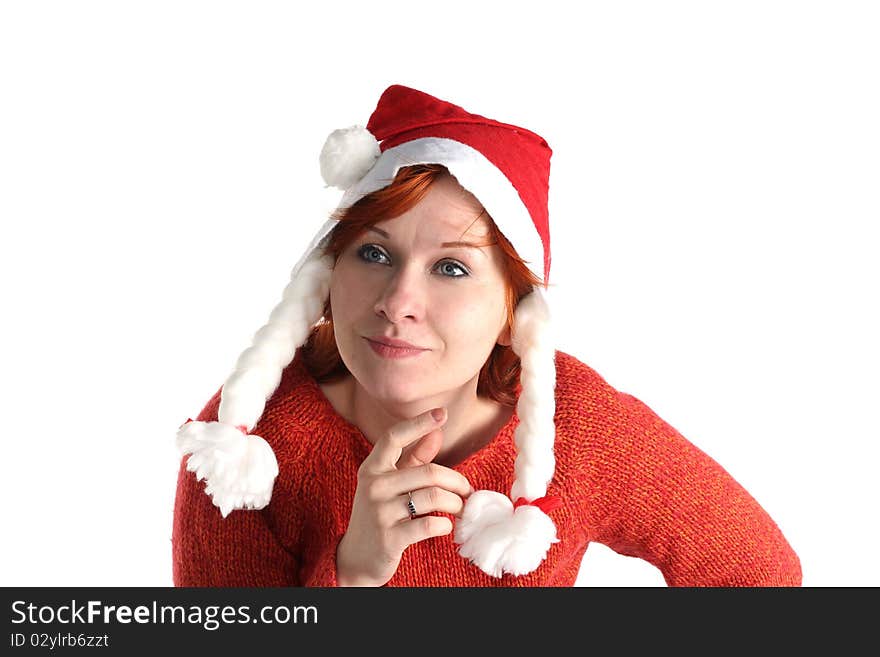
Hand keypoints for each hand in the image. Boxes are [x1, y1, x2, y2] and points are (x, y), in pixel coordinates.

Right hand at [336, 407, 473, 586]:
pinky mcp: (389, 538)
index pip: (393, 437)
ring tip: (459, 509)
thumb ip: (413, 458)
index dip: (418, 423)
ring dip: (455, 504)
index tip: (441, 413)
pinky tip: (445, 526)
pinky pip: (429, 525)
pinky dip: (444, 525)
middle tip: (467, 491)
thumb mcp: (391, 484)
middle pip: (428, 472)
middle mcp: (372, 486)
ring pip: (433, 497)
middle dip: (456, 481)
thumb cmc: (380, 514)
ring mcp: (379, 512)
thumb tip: (436, 432)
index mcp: (372, 468)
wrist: (356, 559)